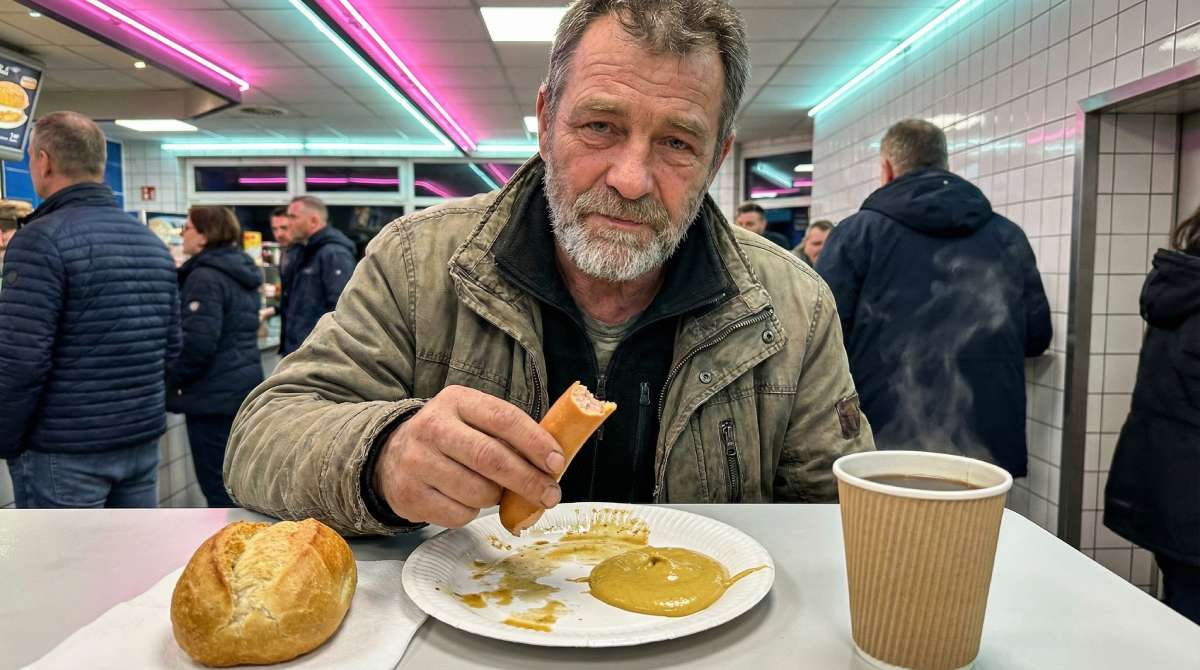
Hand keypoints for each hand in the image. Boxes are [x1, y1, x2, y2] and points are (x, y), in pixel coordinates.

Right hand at [373, 386, 565, 527]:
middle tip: (550, 495)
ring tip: (495, 492)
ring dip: (497, 498)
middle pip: (491, 458)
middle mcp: (433, 427)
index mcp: (456, 400)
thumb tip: (553, 462)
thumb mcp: (472, 419)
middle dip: (528, 480)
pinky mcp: (410, 495)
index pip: (504, 419)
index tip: (557, 462)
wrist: (390, 455)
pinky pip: (459, 514)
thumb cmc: (449, 438)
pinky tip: (466, 499)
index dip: (536, 442)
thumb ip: (508, 434)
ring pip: (477, 491)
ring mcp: (417, 462)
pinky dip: (473, 512)